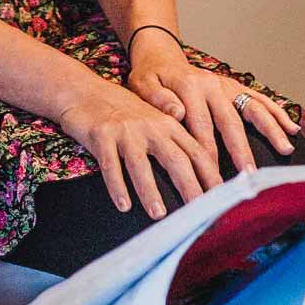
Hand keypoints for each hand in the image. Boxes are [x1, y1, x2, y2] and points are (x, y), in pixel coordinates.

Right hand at [54, 74, 221, 219]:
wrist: (83, 90)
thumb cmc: (119, 110)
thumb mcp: (152, 120)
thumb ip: (172, 141)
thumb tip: (195, 174)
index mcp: (168, 123)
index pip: (196, 152)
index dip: (211, 175)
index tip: (222, 198)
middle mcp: (150, 126)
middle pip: (176, 159)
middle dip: (190, 187)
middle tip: (199, 211)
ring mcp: (125, 131)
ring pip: (141, 165)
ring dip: (150, 192)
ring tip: (159, 214)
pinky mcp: (101, 135)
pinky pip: (110, 166)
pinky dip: (117, 187)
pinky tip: (123, 205)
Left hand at [125, 40, 299, 174]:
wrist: (160, 57)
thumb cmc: (149, 77)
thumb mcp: (142, 85)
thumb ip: (157, 99)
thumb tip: (178, 113)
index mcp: (189, 87)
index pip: (201, 127)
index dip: (209, 153)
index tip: (214, 176)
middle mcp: (212, 85)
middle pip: (231, 122)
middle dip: (242, 149)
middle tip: (250, 173)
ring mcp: (227, 86)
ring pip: (253, 108)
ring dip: (270, 129)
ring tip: (285, 149)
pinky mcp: (235, 87)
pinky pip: (260, 99)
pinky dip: (277, 112)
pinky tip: (292, 128)